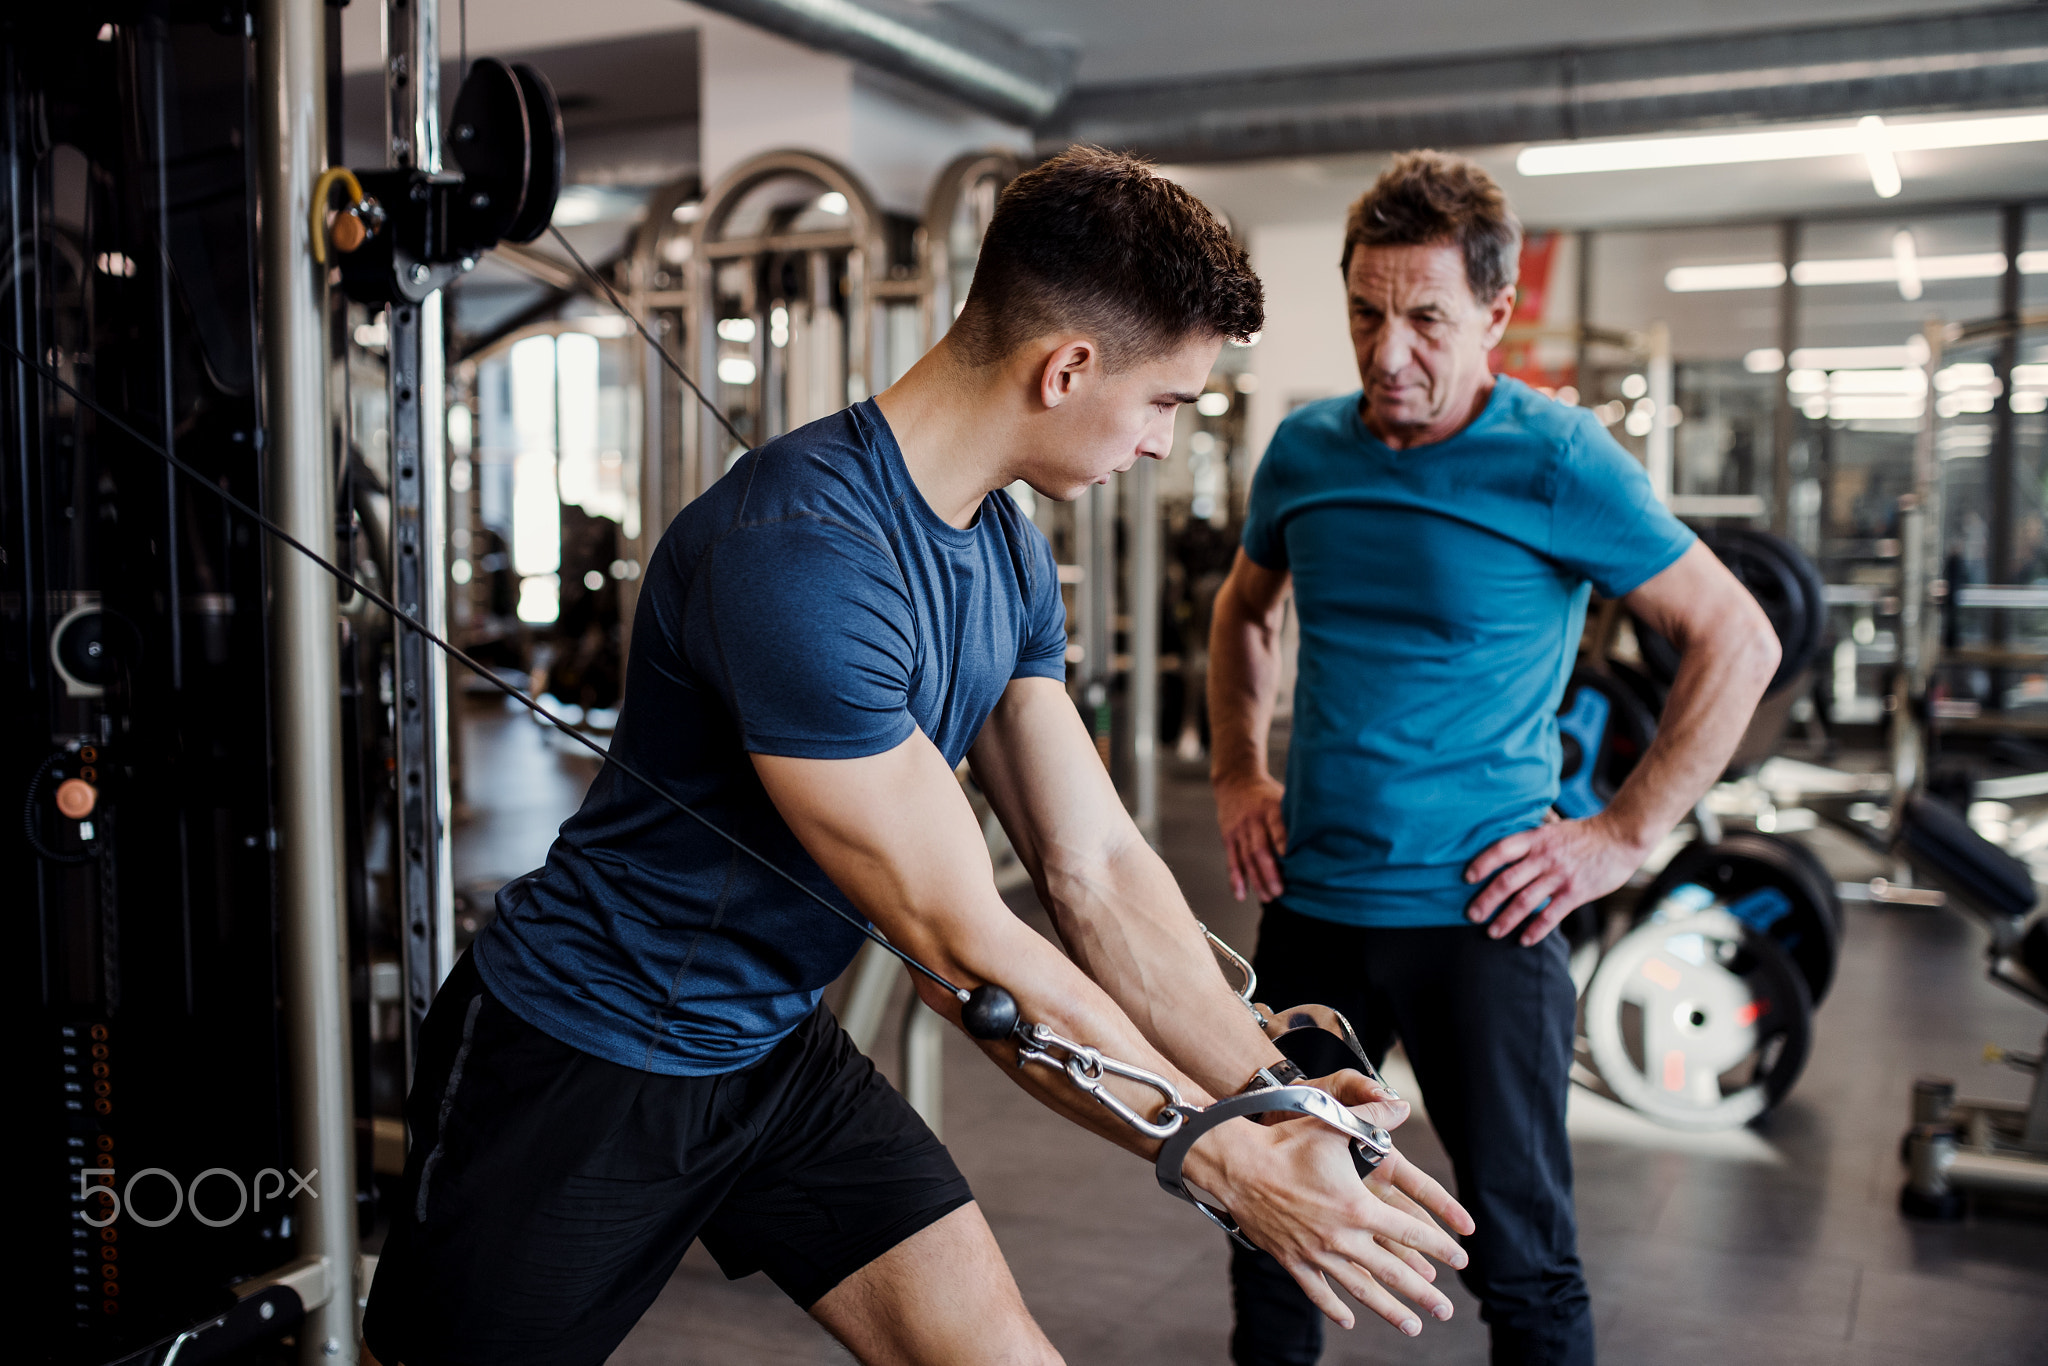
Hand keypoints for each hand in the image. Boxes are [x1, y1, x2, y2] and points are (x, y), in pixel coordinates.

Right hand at [1187, 1073, 1474, 1336]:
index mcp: (1358, 1207)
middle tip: (1446, 1311)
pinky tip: (1350, 1319)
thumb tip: (1402, 1105)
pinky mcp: (1292, 1259)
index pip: (1410, 1232)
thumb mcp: (1333, 1124)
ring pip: (1360, 1289)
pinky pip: (1318, 1290)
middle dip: (1423, 1293)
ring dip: (1389, 1310)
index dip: (1439, 1247)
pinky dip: (1334, 1307)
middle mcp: (1341, 1237)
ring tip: (1412, 1327)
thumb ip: (1373, 1118)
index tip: (1460, 1261)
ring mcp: (1316, 1252)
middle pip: (1392, 1272)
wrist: (1237, 1166)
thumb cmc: (1286, 1142)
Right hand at [1215, 770, 1286, 901]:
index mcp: (1270, 808)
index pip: (1276, 826)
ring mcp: (1239, 830)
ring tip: (1266, 898)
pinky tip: (1241, 895)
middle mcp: (1253, 820)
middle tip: (1280, 891)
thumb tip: (1325, 835)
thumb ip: (1296, 815)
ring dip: (1256, 880)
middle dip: (1269, 871)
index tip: (1290, 858)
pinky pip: (1231, 861)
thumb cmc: (1267, 794)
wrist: (1236, 781)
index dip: (1282, 842)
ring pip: (1246, 858)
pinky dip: (1236, 879)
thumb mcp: (1283, 796)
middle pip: (1260, 848)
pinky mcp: (1228, 838)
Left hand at [1463, 812, 1647, 944]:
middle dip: (1486, 900)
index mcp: (1536, 839)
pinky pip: (1551, 915)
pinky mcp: (1576, 892)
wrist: (1621, 837)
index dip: (1482, 863)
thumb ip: (1532, 839)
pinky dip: (1536, 930)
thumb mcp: (1553, 828)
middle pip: (1507, 881)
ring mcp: (1560, 876)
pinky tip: (1525, 940)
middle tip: (1473, 915)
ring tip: (1493, 932)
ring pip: (1525, 901)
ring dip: (1506, 919)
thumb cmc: (1585, 834)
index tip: (1468, 878)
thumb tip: (1506, 847)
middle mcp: (1544, 857)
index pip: (1501, 849)